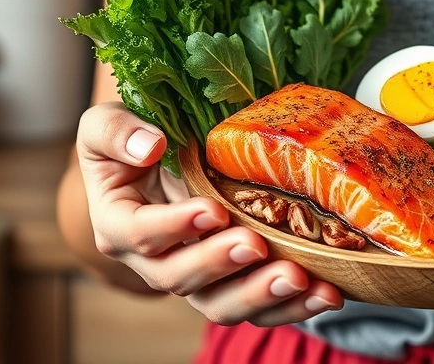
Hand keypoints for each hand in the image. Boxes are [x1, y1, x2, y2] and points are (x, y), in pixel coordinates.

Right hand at [76, 102, 342, 325]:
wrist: (167, 156)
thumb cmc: (135, 139)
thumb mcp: (107, 124)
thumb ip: (115, 131)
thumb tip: (148, 146)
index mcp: (119, 224)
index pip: (139, 235)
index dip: (173, 227)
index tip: (212, 211)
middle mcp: (156, 261)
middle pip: (181, 279)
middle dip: (220, 264)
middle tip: (255, 245)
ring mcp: (199, 278)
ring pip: (222, 304)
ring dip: (261, 296)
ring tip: (298, 279)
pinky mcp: (236, 283)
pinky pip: (260, 308)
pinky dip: (293, 306)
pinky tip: (326, 293)